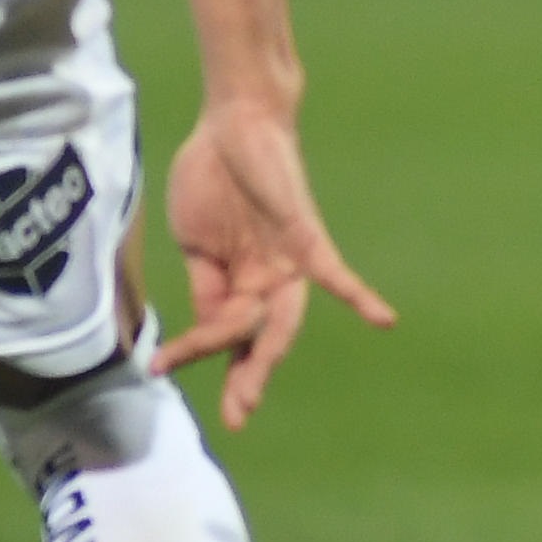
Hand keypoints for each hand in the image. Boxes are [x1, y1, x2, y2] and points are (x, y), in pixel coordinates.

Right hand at [154, 95, 396, 427]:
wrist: (233, 122)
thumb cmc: (211, 176)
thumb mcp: (193, 242)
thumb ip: (204, 285)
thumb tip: (206, 329)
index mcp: (237, 282)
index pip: (221, 332)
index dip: (192, 352)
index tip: (157, 368)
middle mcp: (267, 279)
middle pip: (260, 340)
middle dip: (246, 379)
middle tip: (235, 418)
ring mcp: (288, 260)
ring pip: (284, 321)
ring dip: (270, 357)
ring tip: (254, 395)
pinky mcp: (305, 236)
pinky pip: (336, 271)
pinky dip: (359, 296)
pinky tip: (383, 321)